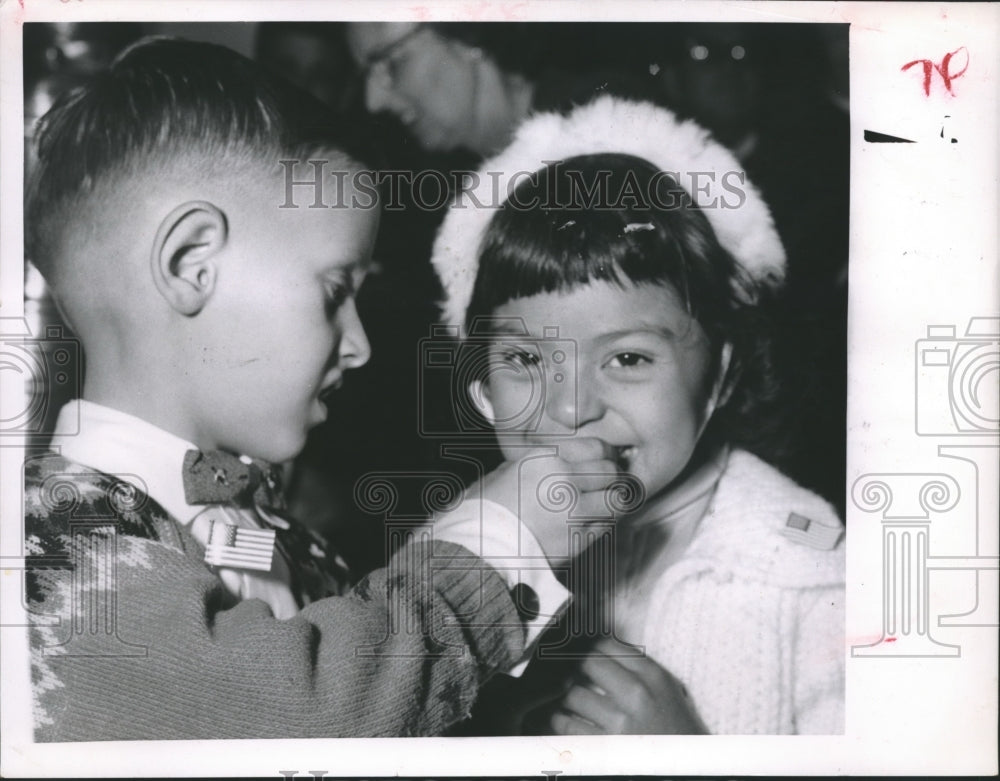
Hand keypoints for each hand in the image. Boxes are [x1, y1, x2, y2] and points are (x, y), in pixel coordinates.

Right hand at [479, 438, 620, 565]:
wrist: (477, 549)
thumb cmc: (482, 511)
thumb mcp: (505, 473)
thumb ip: (537, 465)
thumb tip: (559, 463)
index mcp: (545, 457)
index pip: (597, 448)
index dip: (603, 456)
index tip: (601, 463)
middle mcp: (564, 479)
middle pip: (611, 471)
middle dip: (611, 479)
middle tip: (604, 487)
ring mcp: (574, 510)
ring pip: (616, 499)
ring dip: (611, 502)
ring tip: (601, 508)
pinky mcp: (579, 539)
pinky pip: (606, 527)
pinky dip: (602, 524)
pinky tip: (588, 526)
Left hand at [548, 638, 706, 733]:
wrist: (687, 768)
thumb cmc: (676, 729)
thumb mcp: (668, 689)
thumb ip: (640, 667)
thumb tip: (603, 648)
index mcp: (653, 676)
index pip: (608, 645)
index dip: (592, 647)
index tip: (586, 652)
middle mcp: (637, 694)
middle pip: (588, 663)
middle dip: (578, 668)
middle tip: (576, 675)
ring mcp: (620, 721)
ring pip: (574, 694)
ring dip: (569, 698)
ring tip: (572, 701)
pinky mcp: (606, 747)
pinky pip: (568, 725)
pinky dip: (562, 722)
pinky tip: (567, 720)